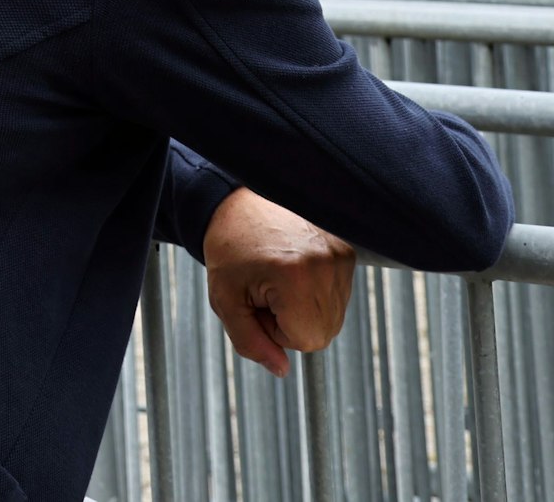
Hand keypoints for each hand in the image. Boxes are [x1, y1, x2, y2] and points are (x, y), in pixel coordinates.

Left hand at [202, 188, 353, 376]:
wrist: (236, 203)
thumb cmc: (228, 248)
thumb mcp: (226, 300)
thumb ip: (250, 342)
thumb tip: (281, 371)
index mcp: (296, 277)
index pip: (307, 340)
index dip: (276, 331)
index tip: (258, 302)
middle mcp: (327, 264)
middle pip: (324, 331)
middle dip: (292, 322)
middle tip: (265, 290)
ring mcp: (341, 255)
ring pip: (334, 316)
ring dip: (304, 307)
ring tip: (277, 277)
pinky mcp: (347, 249)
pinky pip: (338, 294)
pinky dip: (315, 291)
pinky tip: (292, 269)